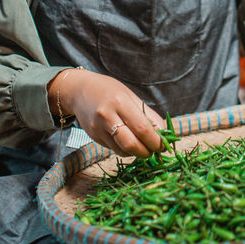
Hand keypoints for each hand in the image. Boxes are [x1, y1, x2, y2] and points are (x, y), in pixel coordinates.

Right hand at [50, 69, 166, 157]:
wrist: (80, 91)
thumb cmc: (110, 91)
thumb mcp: (131, 96)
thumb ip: (148, 116)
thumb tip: (164, 134)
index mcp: (120, 102)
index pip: (142, 128)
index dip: (156, 141)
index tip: (164, 145)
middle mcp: (107, 116)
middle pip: (131, 144)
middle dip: (146, 152)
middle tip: (154, 151)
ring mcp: (98, 128)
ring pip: (122, 150)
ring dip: (136, 152)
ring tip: (142, 145)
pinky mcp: (94, 137)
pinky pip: (114, 149)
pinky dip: (125, 149)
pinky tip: (128, 141)